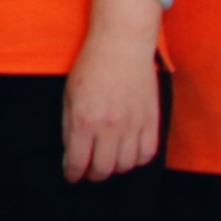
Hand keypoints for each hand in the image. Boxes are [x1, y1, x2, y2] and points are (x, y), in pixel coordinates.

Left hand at [60, 25, 161, 183]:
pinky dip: (138, 159)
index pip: (78, 162)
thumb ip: (69, 127)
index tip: (72, 175)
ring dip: (115, 168)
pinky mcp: (151, 120)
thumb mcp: (69, 95)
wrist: (121, 45)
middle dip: (93, 175)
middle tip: (89, 171)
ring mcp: (133, 125)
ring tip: (109, 160)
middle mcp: (109, 127)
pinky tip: (129, 152)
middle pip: (103, 169)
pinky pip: (147, 154)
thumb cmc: (91, 67)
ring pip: (126, 166)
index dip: (73, 174)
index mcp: (84, 120)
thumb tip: (71, 153)